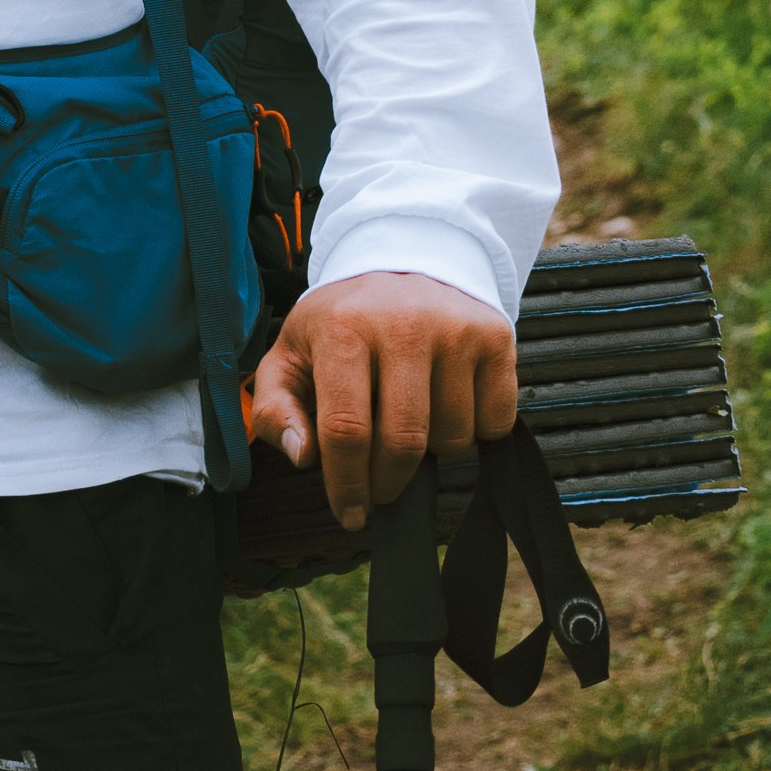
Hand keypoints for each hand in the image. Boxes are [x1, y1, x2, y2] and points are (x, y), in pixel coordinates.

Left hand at [245, 270, 517, 531]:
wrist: (404, 256)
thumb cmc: (342, 321)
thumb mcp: (291, 354)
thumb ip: (275, 409)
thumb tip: (304, 456)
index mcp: (342, 327)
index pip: (345, 430)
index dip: (347, 485)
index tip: (350, 513)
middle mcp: (401, 322)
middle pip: (403, 442)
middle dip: (388, 482)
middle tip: (379, 486)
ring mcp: (454, 328)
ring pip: (452, 438)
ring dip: (432, 451)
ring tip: (411, 419)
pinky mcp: (495, 336)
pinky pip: (494, 422)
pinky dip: (474, 431)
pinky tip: (448, 402)